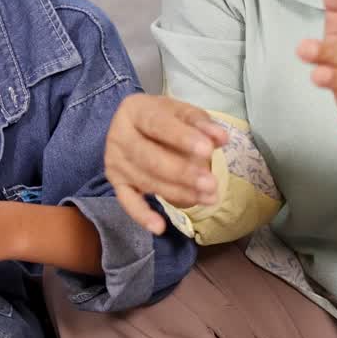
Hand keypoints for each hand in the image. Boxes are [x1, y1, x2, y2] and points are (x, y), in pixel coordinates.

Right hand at [104, 93, 227, 233]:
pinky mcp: (116, 183)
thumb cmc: (165, 119)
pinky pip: (127, 202)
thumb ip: (202, 124)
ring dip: (178, 193)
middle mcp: (118, 136)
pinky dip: (141, 215)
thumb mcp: (183, 113)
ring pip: (145, 181)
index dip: (182, 138)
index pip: (157, 124)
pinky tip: (159, 227)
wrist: (138, 127)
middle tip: (211, 183)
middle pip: (148, 157)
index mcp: (134, 110)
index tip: (208, 151)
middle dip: (182, 172)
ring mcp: (115, 161)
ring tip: (209, 198)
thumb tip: (221, 138)